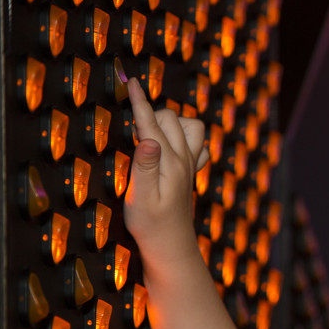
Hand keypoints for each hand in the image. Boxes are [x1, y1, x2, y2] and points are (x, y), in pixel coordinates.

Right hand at [124, 78, 208, 266]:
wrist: (171, 247)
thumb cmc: (151, 225)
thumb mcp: (139, 198)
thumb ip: (143, 167)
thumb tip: (148, 138)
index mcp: (170, 162)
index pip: (152, 124)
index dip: (139, 102)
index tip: (131, 81)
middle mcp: (185, 160)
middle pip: (171, 118)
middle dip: (150, 112)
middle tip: (130, 124)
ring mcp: (191, 165)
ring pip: (191, 127)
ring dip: (172, 121)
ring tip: (150, 133)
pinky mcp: (191, 172)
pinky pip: (198, 144)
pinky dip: (186, 136)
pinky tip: (170, 146)